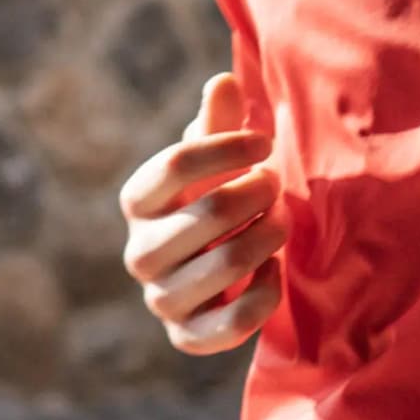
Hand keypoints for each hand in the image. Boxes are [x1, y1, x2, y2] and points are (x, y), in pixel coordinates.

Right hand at [120, 73, 281, 354]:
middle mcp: (140, 253)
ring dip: (268, 238)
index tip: (266, 142)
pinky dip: (266, 292)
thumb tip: (223, 82)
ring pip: (226, 266)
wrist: (216, 271)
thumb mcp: (216, 160)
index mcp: (138, 201)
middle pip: (210, 214)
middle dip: (257, 194)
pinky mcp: (187, 337)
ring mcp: (161, 299)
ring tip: (281, 221)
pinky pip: (234, 321)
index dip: (228, 147)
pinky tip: (275, 270)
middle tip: (276, 185)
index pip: (175, 164)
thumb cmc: (215, 199)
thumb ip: (217, 123)